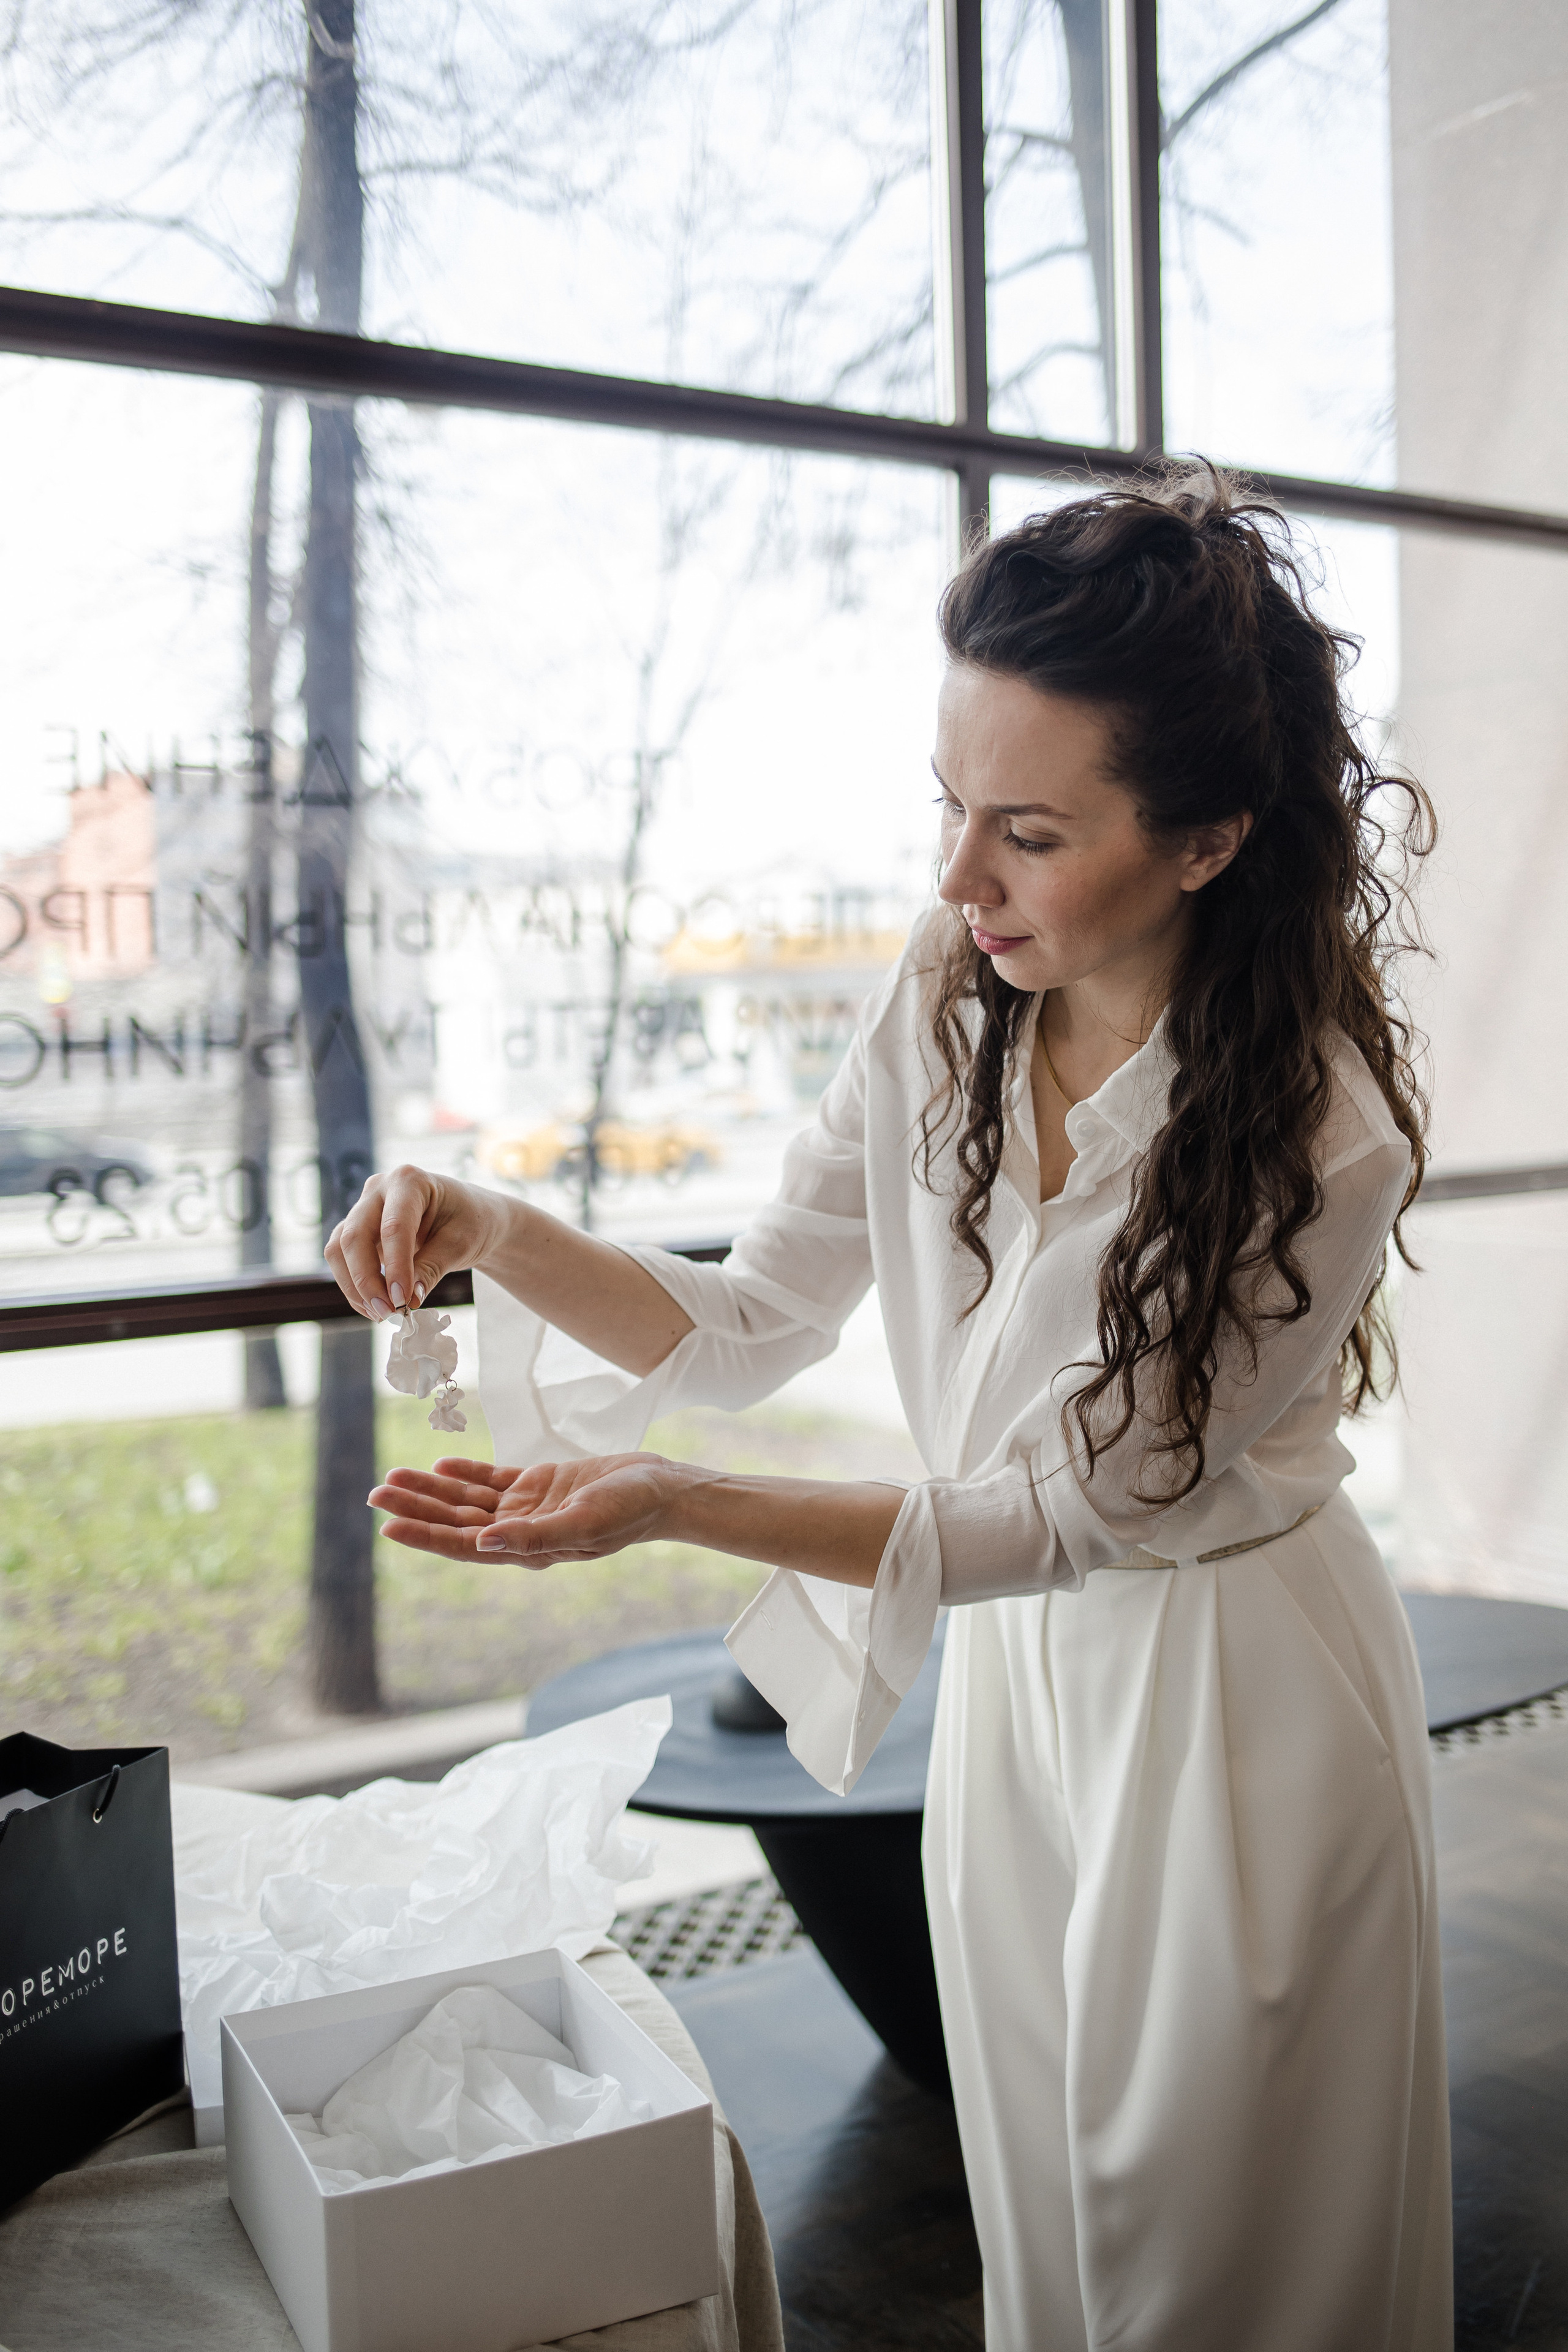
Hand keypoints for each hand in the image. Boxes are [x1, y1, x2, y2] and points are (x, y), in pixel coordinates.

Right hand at [327, 1165, 498, 1320]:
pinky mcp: (356, 1227)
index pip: (394, 1227)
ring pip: (339, 1248)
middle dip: (366, 1281)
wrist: (470, 1216)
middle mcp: (379, 1188)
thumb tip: (407, 1301)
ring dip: (354, 1286)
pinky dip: (354, 1285)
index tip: (401, 1301)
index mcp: (409, 1180)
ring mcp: (363, 1206)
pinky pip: (342, 1257)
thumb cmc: (469, 1223)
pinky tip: (374, 1306)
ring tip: (381, 1314)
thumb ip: (431, 1269)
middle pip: (355, 1236)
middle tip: (387, 1313)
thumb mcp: (460, 1245)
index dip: (395, 1267)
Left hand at [367, 1452, 682, 1566]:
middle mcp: (521, 1532)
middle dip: (417, 1506)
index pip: (464, 1545)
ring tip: (395, 1475)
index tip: (387, 1525)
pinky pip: (494, 1480)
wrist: (662, 1489)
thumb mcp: (582, 1522)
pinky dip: (467, 1474)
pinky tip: (442, 1465)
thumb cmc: (629, 1510)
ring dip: (432, 1489)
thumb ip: (534, 1536)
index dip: (424, 1535)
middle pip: (456, 1521)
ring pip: (468, 1500)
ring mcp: (529, 1508)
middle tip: (375, 1491)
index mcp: (528, 1549)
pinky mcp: (540, 1485)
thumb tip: (484, 1543)